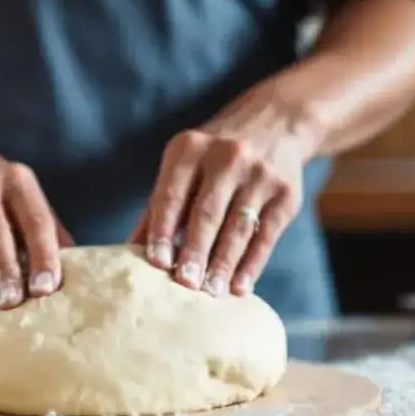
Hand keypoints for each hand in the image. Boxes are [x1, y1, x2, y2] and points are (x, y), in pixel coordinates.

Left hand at [130, 84, 317, 295]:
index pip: (172, 195)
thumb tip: (128, 252)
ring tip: (211, 293)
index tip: (157, 263)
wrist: (276, 122)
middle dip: (195, 251)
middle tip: (186, 285)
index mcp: (189, 149)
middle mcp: (226, 157)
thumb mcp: (183, 166)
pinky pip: (266, 235)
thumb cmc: (214, 156)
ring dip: (224, 264)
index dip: (163, 230)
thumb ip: (158, 207)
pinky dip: (252, 264)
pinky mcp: (286, 194)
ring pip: (238, 227)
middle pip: (207, 213)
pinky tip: (241, 287)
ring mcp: (260, 174)